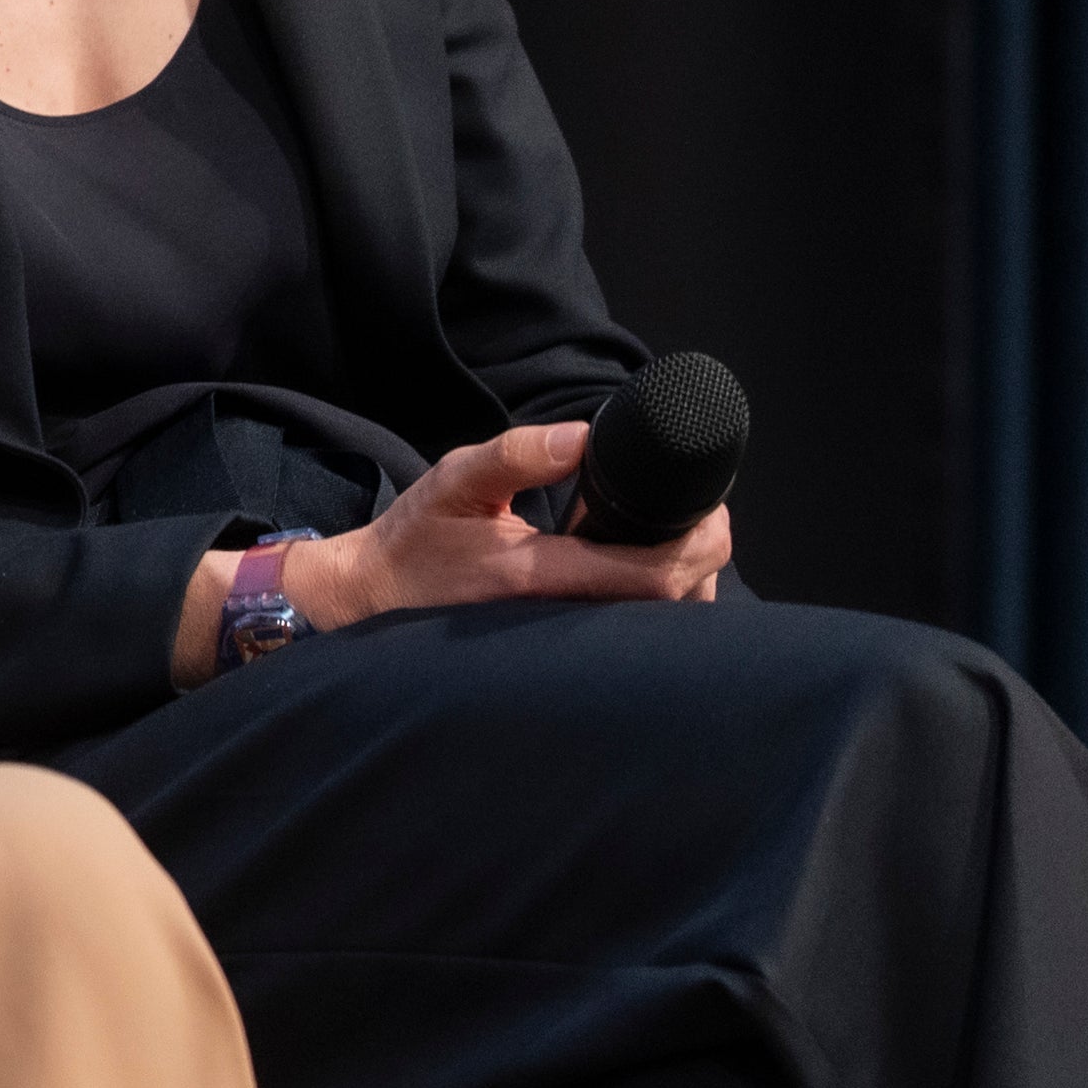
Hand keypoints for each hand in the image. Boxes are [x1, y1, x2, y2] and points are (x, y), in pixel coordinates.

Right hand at [171, 423, 728, 686]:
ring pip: (654, 626)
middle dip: (703, 560)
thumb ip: (516, 454)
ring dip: (684, 583)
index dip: (699, 545)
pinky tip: (642, 569)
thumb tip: (585, 436)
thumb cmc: (415, 540)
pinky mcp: (562, 651)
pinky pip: (629, 632)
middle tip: (704, 514)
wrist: (374, 600)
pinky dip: (655, 601)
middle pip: (671, 606)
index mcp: (538, 576)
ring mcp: (564, 644)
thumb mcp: (453, 480)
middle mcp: (560, 621)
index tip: (713, 509)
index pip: (650, 575)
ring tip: (678, 539)